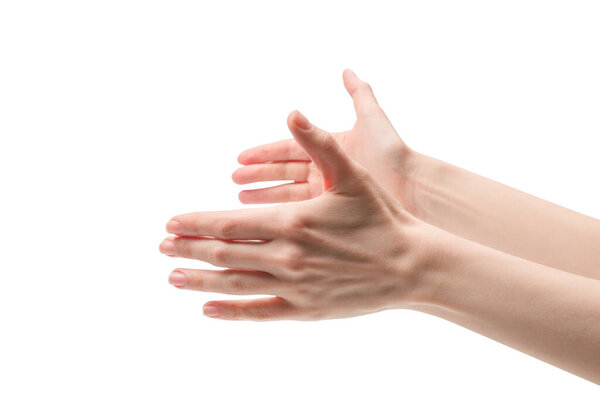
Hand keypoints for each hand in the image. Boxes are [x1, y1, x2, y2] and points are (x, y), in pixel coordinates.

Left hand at [160, 110, 429, 320]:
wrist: (411, 265)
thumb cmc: (381, 217)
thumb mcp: (350, 176)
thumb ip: (318, 144)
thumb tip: (293, 111)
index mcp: (292, 222)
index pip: (228, 223)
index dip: (195, 223)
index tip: (171, 223)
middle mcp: (287, 256)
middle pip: (224, 253)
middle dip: (189, 249)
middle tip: (163, 246)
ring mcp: (295, 286)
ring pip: (235, 283)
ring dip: (199, 279)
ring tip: (172, 276)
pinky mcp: (305, 309)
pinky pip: (260, 312)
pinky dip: (231, 311)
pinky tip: (208, 309)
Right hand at [233, 70, 417, 211]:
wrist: (417, 190)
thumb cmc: (393, 155)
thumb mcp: (372, 120)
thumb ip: (358, 94)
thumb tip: (347, 71)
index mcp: (333, 147)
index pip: (290, 148)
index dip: (265, 153)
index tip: (241, 157)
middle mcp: (329, 170)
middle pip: (285, 172)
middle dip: (258, 175)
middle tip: (233, 178)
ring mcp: (332, 193)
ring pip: (289, 194)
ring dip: (264, 196)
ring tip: (240, 198)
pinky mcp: (336, 213)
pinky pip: (302, 212)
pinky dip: (281, 214)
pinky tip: (263, 217)